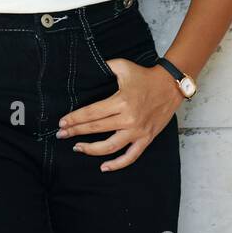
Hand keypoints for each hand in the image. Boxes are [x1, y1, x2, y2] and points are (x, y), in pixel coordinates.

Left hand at [55, 58, 181, 171]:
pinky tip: (104, 167)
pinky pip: (131, 156)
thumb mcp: (122, 66)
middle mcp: (128, 119)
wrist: (170, 86)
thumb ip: (104, 66)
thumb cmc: (144, 75)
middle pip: (96, 129)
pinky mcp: (146, 138)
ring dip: (91, 149)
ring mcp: (138, 131)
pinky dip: (117, 164)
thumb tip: (87, 67)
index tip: (62, 123)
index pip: (91, 113)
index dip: (75, 119)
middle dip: (75, 132)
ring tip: (77, 148)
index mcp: (121, 101)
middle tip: (61, 134)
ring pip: (110, 147)